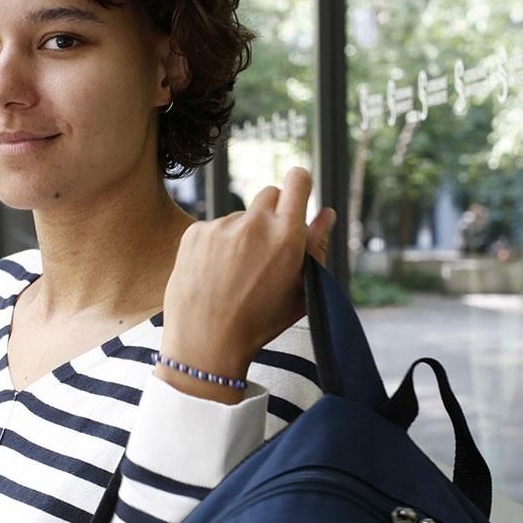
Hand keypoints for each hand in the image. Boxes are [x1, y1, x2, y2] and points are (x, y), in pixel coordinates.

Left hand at [159, 166, 335, 402]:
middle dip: (273, 212)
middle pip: (269, 194)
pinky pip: (214, 227)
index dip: (299, 183)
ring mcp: (221, 226)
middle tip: (267, 248)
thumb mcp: (300, 290)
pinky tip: (216, 273)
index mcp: (286, 236)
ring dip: (243, 234)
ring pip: (240, 216)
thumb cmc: (260, 321)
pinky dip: (217, 244)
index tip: (298, 191)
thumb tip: (327, 213)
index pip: (297, 180)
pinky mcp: (195, 232)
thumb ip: (316, 247)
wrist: (206, 342)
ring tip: (236, 273)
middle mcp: (253, 223)